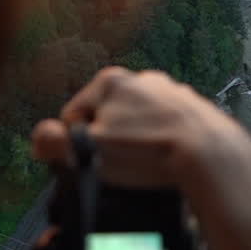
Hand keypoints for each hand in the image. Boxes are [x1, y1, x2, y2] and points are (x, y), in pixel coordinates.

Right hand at [33, 67, 250, 249]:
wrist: (208, 155)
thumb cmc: (145, 152)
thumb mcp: (89, 150)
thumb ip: (56, 143)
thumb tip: (42, 138)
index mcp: (111, 81)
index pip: (74, 115)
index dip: (75, 144)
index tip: (89, 164)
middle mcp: (143, 79)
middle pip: (108, 118)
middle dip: (109, 143)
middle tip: (119, 170)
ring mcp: (172, 93)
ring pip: (139, 125)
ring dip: (138, 145)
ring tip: (145, 170)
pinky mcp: (196, 111)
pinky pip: (167, 131)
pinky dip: (164, 146)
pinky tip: (167, 164)